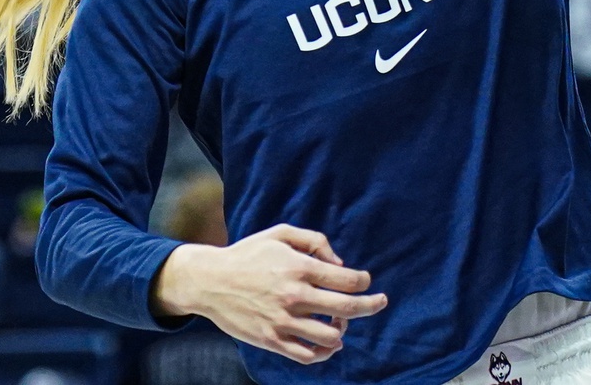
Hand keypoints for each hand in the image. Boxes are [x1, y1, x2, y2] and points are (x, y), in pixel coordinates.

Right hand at [151, 224, 386, 363]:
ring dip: (343, 330)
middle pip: (347, 308)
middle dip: (372, 305)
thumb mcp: (281, 233)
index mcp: (299, 268)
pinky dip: (323, 352)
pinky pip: (307, 356)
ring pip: (331, 337)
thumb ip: (315, 241)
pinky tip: (327, 343)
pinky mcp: (271, 340)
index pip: (348, 280)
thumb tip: (340, 263)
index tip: (365, 281)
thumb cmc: (249, 254)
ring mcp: (283, 321)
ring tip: (340, 322)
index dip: (364, 281)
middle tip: (380, 302)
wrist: (210, 281)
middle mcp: (294, 296)